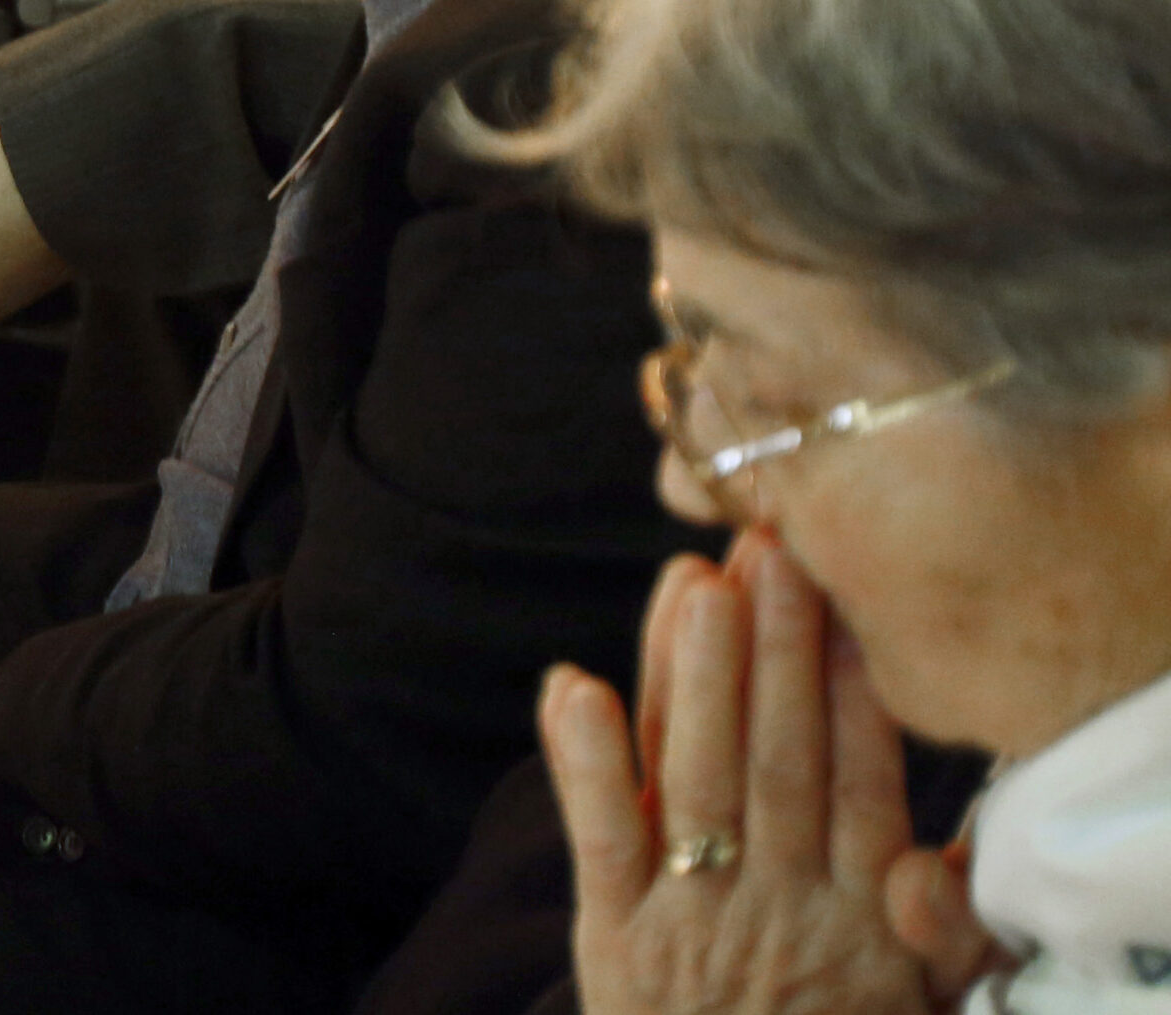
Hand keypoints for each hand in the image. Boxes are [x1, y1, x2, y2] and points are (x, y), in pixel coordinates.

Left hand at [544, 540, 968, 1014]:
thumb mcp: (914, 1004)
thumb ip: (937, 927)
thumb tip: (945, 848)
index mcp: (861, 922)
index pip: (856, 780)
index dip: (844, 684)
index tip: (836, 594)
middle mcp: (781, 910)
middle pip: (778, 761)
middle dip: (774, 650)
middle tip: (768, 548)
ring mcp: (694, 923)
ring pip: (698, 782)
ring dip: (693, 677)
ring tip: (692, 582)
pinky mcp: (613, 945)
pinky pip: (600, 841)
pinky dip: (583, 761)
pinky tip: (571, 685)